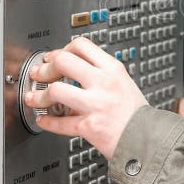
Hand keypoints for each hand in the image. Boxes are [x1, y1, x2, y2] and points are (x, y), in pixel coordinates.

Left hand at [22, 37, 147, 159]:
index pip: (80, 45)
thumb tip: (73, 66)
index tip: (54, 58)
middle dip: (46, 69)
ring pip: (56, 90)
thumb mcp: (123, 81)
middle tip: (40, 75)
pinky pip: (60, 123)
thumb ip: (100, 72)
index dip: (61, 50)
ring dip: (40, 96)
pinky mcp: (89, 127)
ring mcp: (96, 105)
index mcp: (112, 69)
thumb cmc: (135, 113)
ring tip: (35, 99)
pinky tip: (44, 120)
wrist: (148, 138)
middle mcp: (104, 83)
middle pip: (64, 62)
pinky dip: (47, 122)